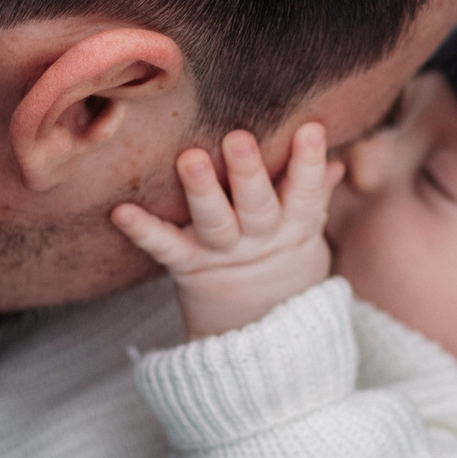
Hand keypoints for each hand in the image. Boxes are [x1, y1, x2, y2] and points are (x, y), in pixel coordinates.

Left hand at [113, 125, 341, 338]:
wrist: (259, 328)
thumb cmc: (281, 255)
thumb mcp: (307, 229)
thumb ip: (315, 191)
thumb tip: (336, 157)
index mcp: (295, 225)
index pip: (306, 192)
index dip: (310, 163)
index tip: (311, 129)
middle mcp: (260, 239)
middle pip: (257, 206)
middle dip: (248, 173)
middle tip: (238, 138)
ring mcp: (223, 254)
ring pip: (214, 222)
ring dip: (202, 191)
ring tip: (190, 158)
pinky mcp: (187, 266)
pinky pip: (164, 248)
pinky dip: (142, 230)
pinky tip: (120, 211)